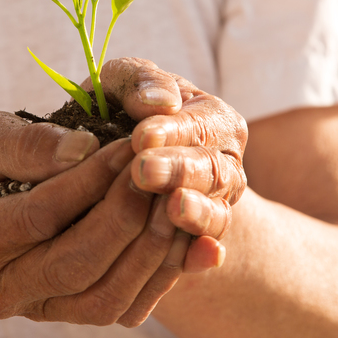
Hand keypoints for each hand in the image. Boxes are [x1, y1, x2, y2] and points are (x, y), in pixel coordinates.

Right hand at [0, 111, 185, 326]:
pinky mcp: (66, 314)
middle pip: (77, 264)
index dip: (90, 180)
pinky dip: (158, 275)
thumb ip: (25, 143)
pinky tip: (183, 236)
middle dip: (127, 216)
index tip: (128, 145)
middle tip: (160, 172)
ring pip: (105, 296)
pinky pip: (121, 307)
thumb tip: (82, 149)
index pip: (39, 216)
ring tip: (174, 198)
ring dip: (150, 249)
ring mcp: (34, 308)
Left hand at [97, 58, 248, 272]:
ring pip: (217, 212)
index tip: (141, 136)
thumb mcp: (121, 87)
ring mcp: (216, 205)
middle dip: (179, 169)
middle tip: (143, 171)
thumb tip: (159, 101)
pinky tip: (200, 256)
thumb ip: (138, 81)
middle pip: (212, 169)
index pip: (199, 124)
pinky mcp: (200, 243)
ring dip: (197, 212)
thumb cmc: (118, 113)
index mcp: (210, 118)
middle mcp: (223, 163)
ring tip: (173, 208)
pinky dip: (203, 254)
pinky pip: (206, 251)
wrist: (114, 166)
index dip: (172, 131)